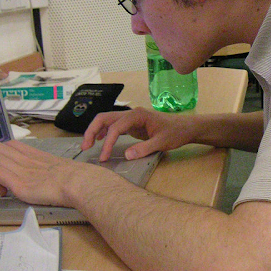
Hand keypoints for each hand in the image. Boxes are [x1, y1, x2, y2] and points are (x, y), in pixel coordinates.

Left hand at [0, 140, 99, 206]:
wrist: (78, 182)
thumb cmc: (74, 177)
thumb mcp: (58, 165)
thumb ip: (47, 167)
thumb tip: (47, 175)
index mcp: (34, 154)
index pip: (9, 144)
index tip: (2, 167)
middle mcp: (25, 159)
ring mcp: (22, 170)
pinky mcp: (20, 184)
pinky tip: (4, 193)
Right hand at [82, 107, 196, 161]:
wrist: (185, 128)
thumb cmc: (175, 133)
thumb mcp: (162, 142)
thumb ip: (145, 148)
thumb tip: (127, 155)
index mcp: (138, 115)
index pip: (116, 127)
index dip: (108, 142)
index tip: (104, 157)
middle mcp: (132, 113)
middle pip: (105, 118)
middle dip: (93, 131)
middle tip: (85, 147)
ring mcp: (131, 118)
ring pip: (107, 120)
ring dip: (96, 131)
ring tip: (88, 146)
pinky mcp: (132, 124)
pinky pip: (114, 126)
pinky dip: (104, 132)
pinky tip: (100, 141)